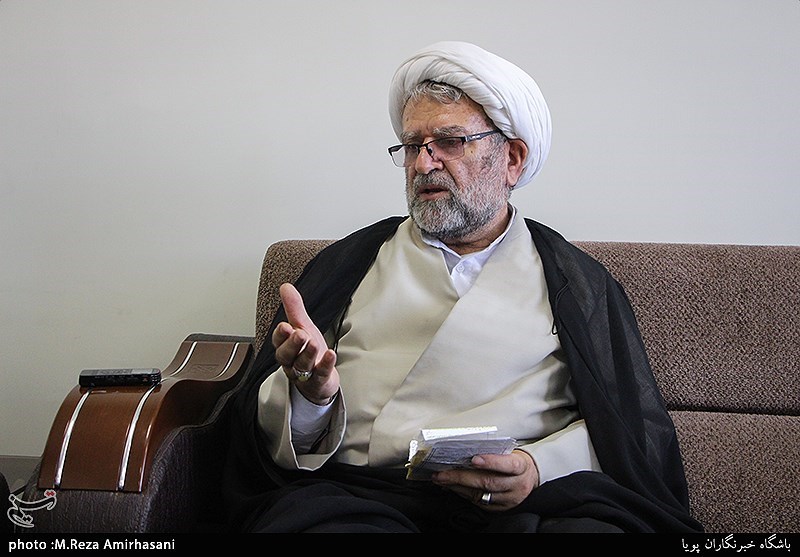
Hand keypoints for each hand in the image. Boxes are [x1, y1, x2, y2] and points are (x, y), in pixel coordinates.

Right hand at [271, 283, 338, 404]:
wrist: (318, 381)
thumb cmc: (308, 353)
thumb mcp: (303, 327)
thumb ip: (294, 309)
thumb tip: (286, 287)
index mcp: (286, 347)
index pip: (278, 341)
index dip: (280, 335)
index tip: (285, 326)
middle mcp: (292, 361)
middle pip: (287, 355)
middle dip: (292, 344)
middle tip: (299, 334)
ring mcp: (305, 373)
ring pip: (302, 365)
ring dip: (308, 354)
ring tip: (313, 343)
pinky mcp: (319, 381)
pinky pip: (321, 374)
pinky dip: (326, 364)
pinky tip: (331, 354)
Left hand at [431, 449, 539, 511]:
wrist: (531, 477)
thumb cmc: (516, 461)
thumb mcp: (511, 453)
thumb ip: (494, 452)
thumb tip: (466, 450)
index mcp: (521, 467)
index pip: (507, 464)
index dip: (491, 462)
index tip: (474, 459)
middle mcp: (516, 485)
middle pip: (488, 482)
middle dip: (461, 477)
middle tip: (442, 473)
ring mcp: (509, 499)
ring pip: (481, 495)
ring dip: (457, 487)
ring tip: (442, 480)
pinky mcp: (502, 508)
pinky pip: (479, 503)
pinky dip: (463, 494)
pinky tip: (453, 487)